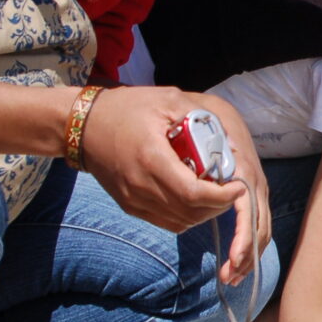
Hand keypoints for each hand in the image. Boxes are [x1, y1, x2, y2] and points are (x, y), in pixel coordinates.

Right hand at [79, 86, 271, 282]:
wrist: (84, 126)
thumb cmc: (127, 108)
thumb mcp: (167, 100)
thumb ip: (198, 116)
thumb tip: (228, 136)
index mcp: (152, 159)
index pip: (194, 193)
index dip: (222, 196)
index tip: (237, 186)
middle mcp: (141, 185)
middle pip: (190, 212)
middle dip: (218, 205)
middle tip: (231, 190)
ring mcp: (133, 199)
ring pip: (180, 221)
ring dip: (204, 213)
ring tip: (217, 194)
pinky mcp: (130, 206)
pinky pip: (166, 222)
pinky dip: (187, 216)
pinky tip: (195, 200)